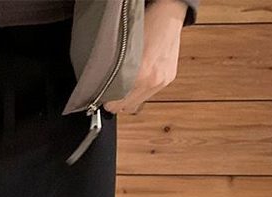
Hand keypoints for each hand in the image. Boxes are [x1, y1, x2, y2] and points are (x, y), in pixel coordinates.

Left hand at [103, 0, 186, 115]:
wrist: (168, 14)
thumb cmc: (146, 24)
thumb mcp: (123, 48)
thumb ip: (115, 70)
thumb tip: (105, 86)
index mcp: (141, 73)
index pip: (118, 103)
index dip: (108, 102)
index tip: (102, 98)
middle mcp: (153, 80)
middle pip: (128, 107)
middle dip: (117, 102)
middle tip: (110, 95)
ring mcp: (162, 81)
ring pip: (138, 103)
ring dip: (130, 98)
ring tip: (124, 86)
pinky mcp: (169, 79)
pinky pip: (149, 94)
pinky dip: (141, 90)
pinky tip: (138, 79)